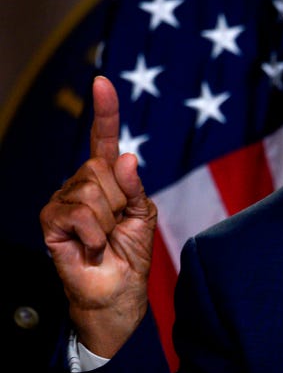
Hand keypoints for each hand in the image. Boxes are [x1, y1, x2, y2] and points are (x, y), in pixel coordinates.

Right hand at [40, 76, 157, 357]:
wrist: (117, 290)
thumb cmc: (129, 253)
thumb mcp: (143, 215)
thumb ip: (136, 186)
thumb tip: (126, 156)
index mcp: (107, 178)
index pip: (103, 139)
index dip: (105, 112)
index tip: (102, 82)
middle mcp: (81, 183)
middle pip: (103, 169)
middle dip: (121, 200)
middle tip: (119, 226)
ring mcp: (62, 200)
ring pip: (93, 191)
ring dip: (109, 220)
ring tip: (104, 238)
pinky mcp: (50, 220)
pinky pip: (80, 212)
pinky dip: (94, 233)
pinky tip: (91, 247)